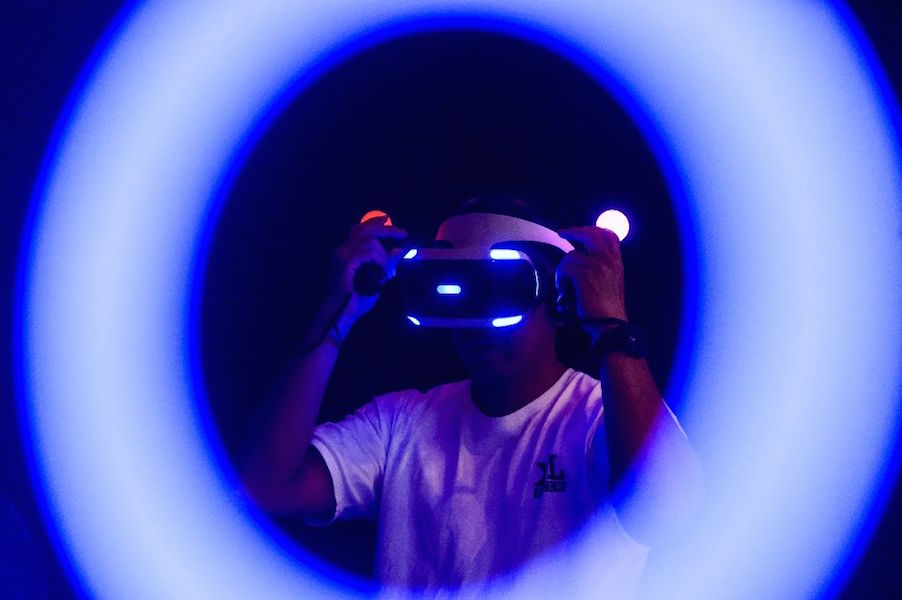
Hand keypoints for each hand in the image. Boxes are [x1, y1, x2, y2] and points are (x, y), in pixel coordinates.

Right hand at [320, 216, 406, 331]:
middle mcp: (342, 250)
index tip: (388, 220)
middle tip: (402, 234)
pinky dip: (379, 262)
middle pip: (365, 230)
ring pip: (370, 242)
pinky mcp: (346, 262)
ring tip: (387, 274)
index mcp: (346, 253)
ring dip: (383, 257)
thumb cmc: (357, 299)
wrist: (343, 313)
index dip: (375, 223)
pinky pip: (369, 253)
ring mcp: (342, 255)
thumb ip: (386, 264)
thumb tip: (399, 250)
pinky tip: (382, 275)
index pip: (360, 230)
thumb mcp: (377, 278)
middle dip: (385, 230)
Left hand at [556, 226, 627, 323]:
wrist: (610, 325)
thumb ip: (602, 268)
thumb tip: (581, 257)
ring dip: (563, 268)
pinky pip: (565, 267)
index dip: (593, 229)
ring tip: (563, 283)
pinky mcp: (585, 277)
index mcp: (617, 263)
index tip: (580, 231)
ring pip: (572, 255)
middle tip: (562, 233)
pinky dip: (560, 278)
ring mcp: (598, 267)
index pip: (609, 236)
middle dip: (575, 231)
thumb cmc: (607, 310)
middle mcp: (609, 261)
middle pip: (591, 234)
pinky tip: (562, 289)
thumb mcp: (611, 283)